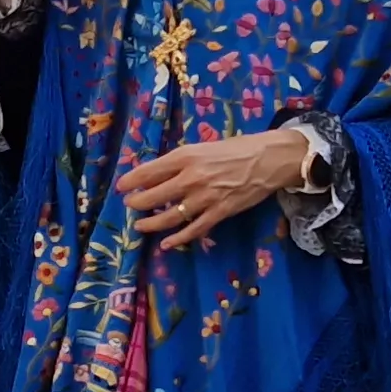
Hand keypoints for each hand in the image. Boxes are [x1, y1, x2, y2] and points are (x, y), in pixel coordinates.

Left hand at [114, 130, 313, 250]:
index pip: (150, 171)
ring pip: (170, 216)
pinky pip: (194, 229)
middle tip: (130, 205)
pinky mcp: (219, 212)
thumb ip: (181, 161)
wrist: (269, 159)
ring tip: (140, 225)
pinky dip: (178, 239)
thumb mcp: (203, 147)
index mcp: (186, 157)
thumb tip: (156, 173)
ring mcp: (205, 198)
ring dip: (152, 223)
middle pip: (154, 195)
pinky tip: (167, 244)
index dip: (132, 180)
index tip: (121, 187)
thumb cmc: (236, 149)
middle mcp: (192, 178)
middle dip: (137, 202)